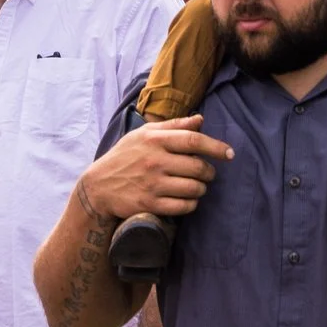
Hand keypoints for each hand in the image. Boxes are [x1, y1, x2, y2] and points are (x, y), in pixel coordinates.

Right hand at [79, 116, 233, 222]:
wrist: (97, 186)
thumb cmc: (124, 156)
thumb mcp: (144, 135)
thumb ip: (173, 126)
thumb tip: (200, 120)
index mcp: (155, 140)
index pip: (194, 141)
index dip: (216, 147)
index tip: (229, 153)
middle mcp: (154, 161)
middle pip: (198, 167)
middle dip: (210, 172)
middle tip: (208, 173)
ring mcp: (152, 184)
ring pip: (193, 188)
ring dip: (202, 189)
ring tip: (198, 186)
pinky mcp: (149, 204)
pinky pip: (182, 207)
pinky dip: (191, 204)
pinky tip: (188, 200)